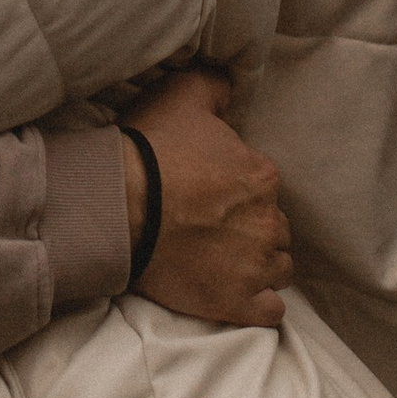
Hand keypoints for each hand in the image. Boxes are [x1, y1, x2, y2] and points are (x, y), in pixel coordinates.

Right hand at [125, 65, 291, 330]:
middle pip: (274, 229)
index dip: (240, 192)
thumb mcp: (183, 95)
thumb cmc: (150, 151)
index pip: (266, 189)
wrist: (118, 206)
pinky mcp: (237, 302)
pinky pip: (270, 311)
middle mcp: (268, 222)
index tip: (212, 195)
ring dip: (259, 265)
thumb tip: (229, 86)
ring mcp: (255, 266)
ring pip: (278, 268)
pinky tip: (239, 296)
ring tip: (226, 262)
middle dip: (252, 229)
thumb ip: (215, 86)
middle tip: (215, 229)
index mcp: (261, 177)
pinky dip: (259, 305)